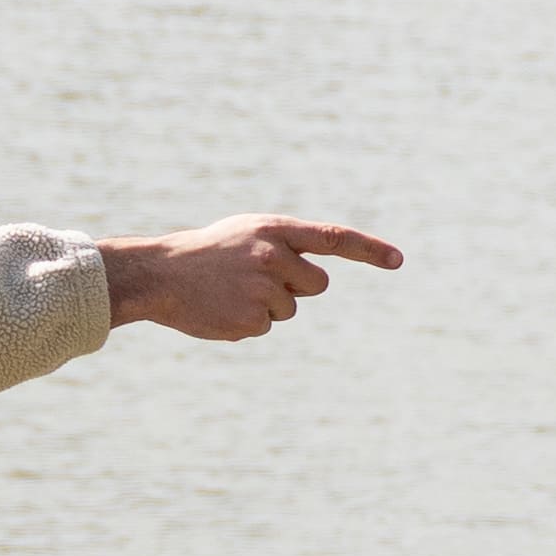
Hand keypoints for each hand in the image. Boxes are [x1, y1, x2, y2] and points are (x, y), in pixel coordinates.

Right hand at [100, 215, 401, 341]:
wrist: (157, 274)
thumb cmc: (204, 253)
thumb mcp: (245, 235)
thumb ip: (283, 246)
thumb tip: (318, 277)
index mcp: (273, 230)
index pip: (334, 238)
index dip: (369, 249)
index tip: (398, 260)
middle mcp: (272, 257)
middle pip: (316, 284)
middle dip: (295, 286)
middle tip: (256, 279)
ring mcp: (262, 290)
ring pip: (289, 309)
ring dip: (266, 305)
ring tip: (228, 292)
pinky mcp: (251, 319)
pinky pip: (266, 326)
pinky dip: (246, 322)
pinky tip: (220, 308)